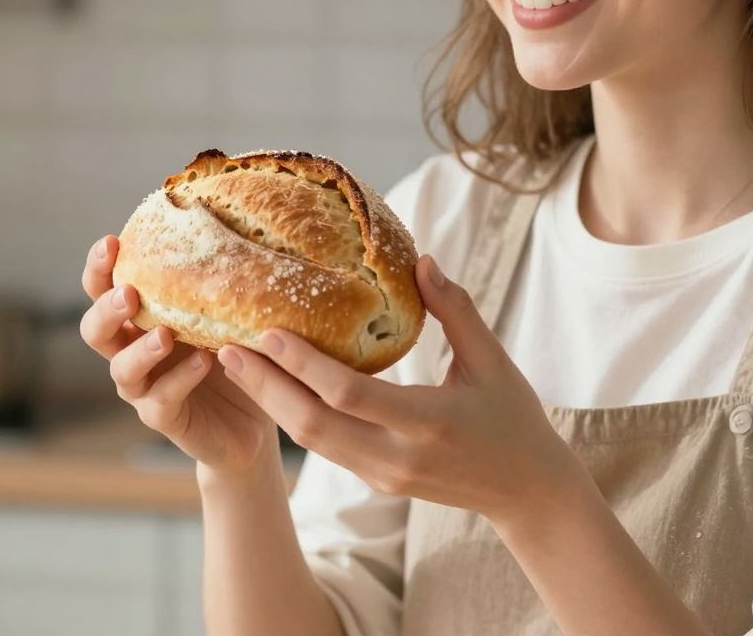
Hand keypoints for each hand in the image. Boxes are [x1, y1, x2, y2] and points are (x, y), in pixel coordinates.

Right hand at [79, 235, 277, 474]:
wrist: (255, 414)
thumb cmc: (236, 350)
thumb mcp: (228, 310)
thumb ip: (219, 279)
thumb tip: (239, 222)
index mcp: (141, 317)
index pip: (104, 288)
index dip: (99, 268)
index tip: (111, 243)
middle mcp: (132, 351)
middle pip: (95, 330)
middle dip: (106, 309)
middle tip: (129, 293)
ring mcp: (144, 387)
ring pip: (121, 370)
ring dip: (140, 350)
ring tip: (165, 335)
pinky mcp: (164, 417)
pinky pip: (160, 400)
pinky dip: (179, 380)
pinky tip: (203, 363)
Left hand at [214, 255, 589, 525]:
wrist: (526, 492)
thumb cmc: (514, 417)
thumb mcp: (493, 361)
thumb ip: (457, 311)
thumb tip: (422, 260)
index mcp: (429, 423)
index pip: (349, 396)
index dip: (303, 365)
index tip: (267, 331)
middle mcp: (398, 457)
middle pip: (313, 426)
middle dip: (265, 387)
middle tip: (226, 348)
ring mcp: (384, 475)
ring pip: (311, 442)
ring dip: (270, 403)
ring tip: (236, 364)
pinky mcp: (377, 481)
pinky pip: (326, 448)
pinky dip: (294, 416)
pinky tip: (273, 387)